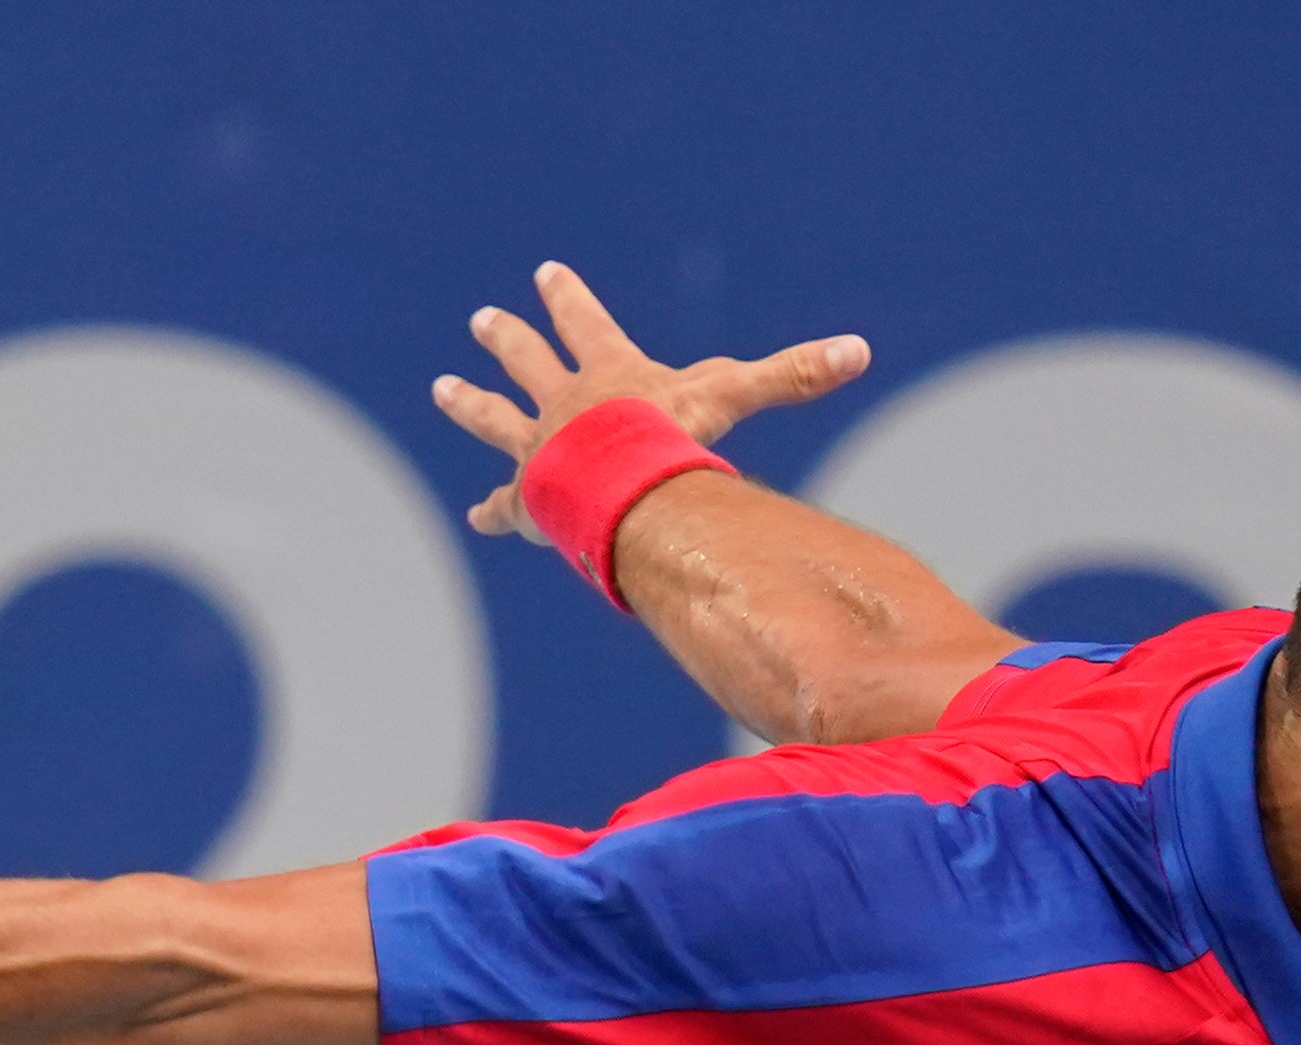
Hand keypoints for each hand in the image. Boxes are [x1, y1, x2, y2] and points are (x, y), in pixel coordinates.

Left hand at [433, 261, 870, 541]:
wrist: (622, 492)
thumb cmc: (675, 440)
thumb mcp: (735, 398)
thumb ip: (793, 376)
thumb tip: (859, 351)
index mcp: (608, 375)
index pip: (585, 324)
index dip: (567, 299)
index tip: (545, 272)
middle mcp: (564, 406)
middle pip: (529, 363)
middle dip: (507, 340)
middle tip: (483, 320)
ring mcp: (540, 452)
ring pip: (496, 421)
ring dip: (470, 403)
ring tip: (442, 388)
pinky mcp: (529, 502)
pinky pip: (507, 507)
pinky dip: (492, 512)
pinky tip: (474, 516)